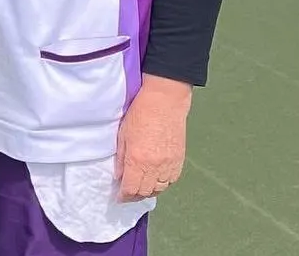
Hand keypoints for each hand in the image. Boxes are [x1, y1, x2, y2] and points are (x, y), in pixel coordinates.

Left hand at [116, 74, 191, 200]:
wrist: (165, 102)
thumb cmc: (139, 114)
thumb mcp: (123, 135)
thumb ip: (121, 159)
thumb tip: (119, 176)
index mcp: (138, 160)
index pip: (131, 189)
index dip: (124, 196)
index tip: (119, 197)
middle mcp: (155, 167)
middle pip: (146, 192)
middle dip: (135, 195)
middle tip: (128, 193)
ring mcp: (169, 165)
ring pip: (160, 189)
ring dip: (149, 191)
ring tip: (141, 187)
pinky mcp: (180, 160)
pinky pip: (171, 181)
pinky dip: (162, 184)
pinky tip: (155, 178)